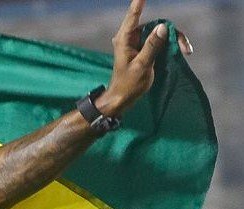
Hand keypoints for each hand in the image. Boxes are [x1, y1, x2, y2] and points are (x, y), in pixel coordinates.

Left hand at [101, 0, 192, 116]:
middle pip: (154, 24)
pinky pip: (160, 40)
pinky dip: (171, 44)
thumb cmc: (128, 84)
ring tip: (186, 50)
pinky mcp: (144, 49)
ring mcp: (137, 43)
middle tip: (186, 47)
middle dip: (172, 32)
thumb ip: (152, 46)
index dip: (138, 4)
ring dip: (174, 39)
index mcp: (124, 39)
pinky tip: (182, 51)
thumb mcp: (142, 65)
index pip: (133, 17)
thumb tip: (162, 27)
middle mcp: (130, 37)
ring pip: (160, 32)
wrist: (122, 98)